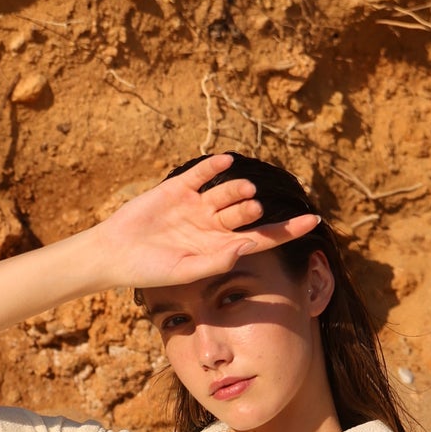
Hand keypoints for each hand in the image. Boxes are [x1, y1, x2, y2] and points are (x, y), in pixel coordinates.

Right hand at [87, 155, 318, 290]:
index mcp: (220, 248)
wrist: (115, 253)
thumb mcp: (186, 270)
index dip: (289, 230)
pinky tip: (225, 161)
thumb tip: (249, 243)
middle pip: (246, 212)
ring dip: (239, 189)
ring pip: (228, 192)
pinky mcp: (179, 189)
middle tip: (251, 208)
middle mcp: (213, 225)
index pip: (263, 237)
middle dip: (252, 208)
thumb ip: (218, 259)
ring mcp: (197, 206)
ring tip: (243, 190)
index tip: (315, 220)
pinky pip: (203, 173)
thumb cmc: (151, 270)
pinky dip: (214, 166)